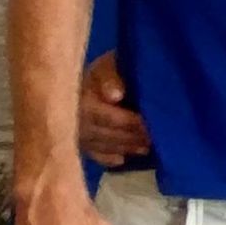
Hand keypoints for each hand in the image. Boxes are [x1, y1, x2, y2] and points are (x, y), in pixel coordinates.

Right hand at [79, 51, 149, 166]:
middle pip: (101, 134)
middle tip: (152, 139)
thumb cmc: (107, 69)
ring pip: (98, 146)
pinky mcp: (78, 141)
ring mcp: (73, 131)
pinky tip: (122, 160)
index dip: (126, 121)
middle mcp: (73, 118)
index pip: (102, 115)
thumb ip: (110, 76)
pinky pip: (91, 154)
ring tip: (146, 147)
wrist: (91, 75)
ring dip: (123, 148)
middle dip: (128, 137)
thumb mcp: (108, 64)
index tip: (146, 123)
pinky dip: (107, 158)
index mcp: (79, 97)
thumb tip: (115, 95)